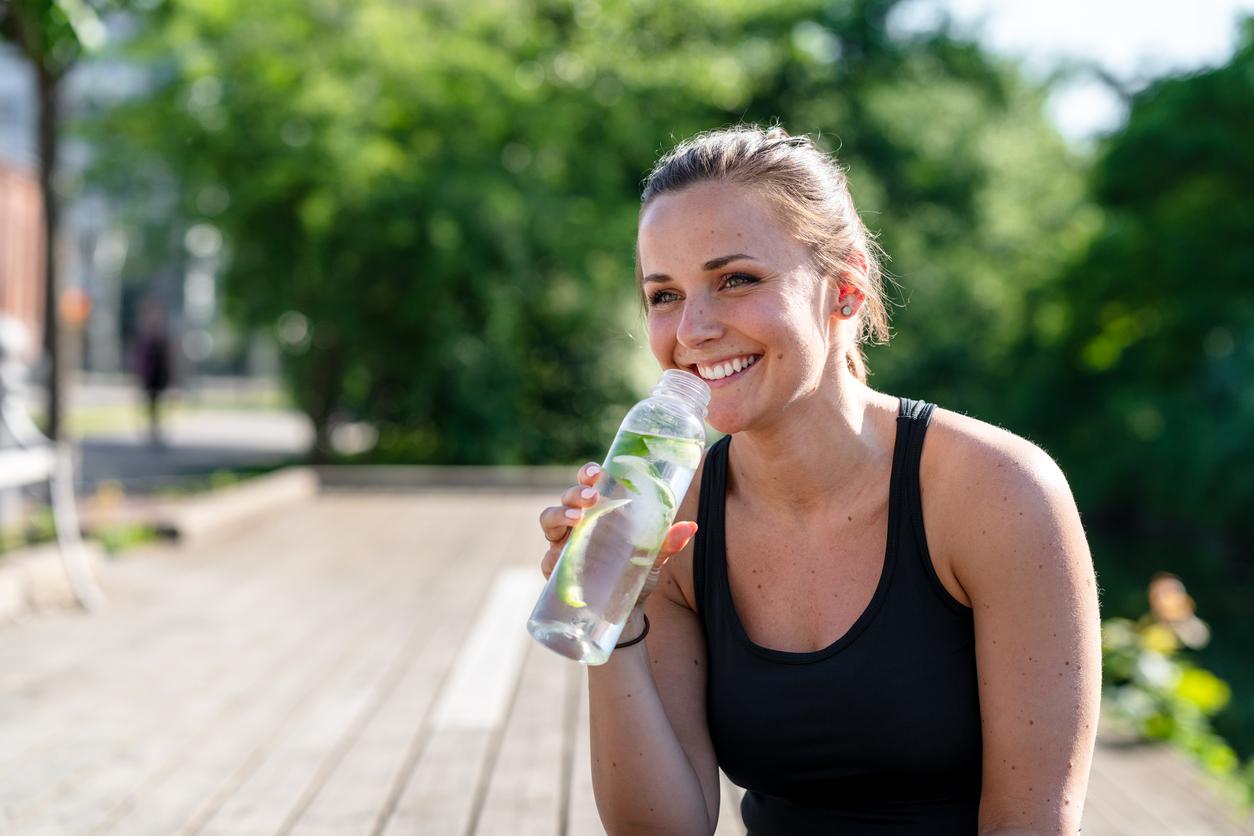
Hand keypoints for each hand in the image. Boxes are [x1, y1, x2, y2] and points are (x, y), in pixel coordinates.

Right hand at [539, 462, 697, 609]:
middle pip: (567, 497)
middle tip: (592, 497)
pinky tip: (560, 556)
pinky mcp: (555, 569)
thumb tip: (690, 527)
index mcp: (600, 511)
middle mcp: (578, 522)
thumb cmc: (636, 571)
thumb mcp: (654, 555)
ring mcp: (563, 544)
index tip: (597, 472)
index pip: (589, 484)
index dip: (588, 474)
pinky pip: (546, 558)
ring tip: (577, 519)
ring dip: (560, 514)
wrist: (626, 610)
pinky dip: (551, 554)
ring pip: (549, 519)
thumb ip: (668, 542)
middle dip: (575, 492)